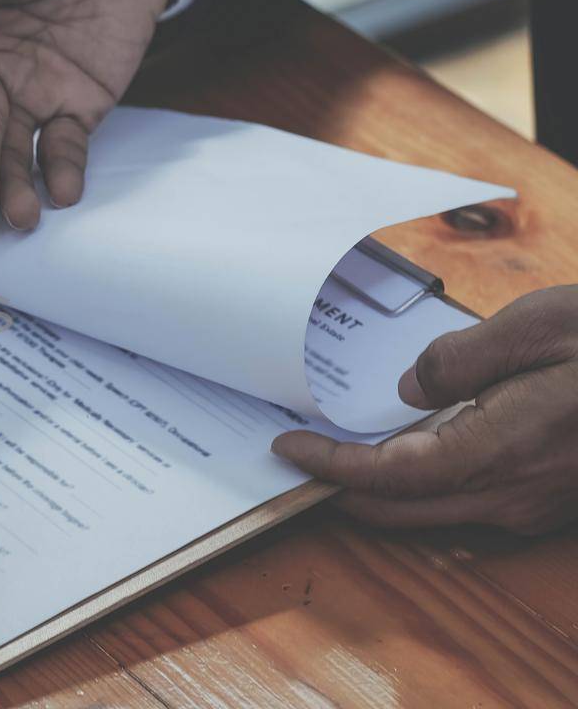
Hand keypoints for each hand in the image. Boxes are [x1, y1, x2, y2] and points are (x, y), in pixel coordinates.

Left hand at [273, 287, 577, 534]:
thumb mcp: (540, 324)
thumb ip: (461, 358)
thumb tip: (409, 388)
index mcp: (500, 450)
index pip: (386, 477)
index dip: (329, 467)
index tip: (288, 448)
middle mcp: (514, 494)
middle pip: (400, 510)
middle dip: (340, 490)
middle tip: (298, 458)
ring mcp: (536, 506)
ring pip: (435, 513)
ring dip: (381, 491)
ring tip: (339, 452)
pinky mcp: (552, 503)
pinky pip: (471, 506)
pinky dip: (425, 486)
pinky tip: (408, 452)